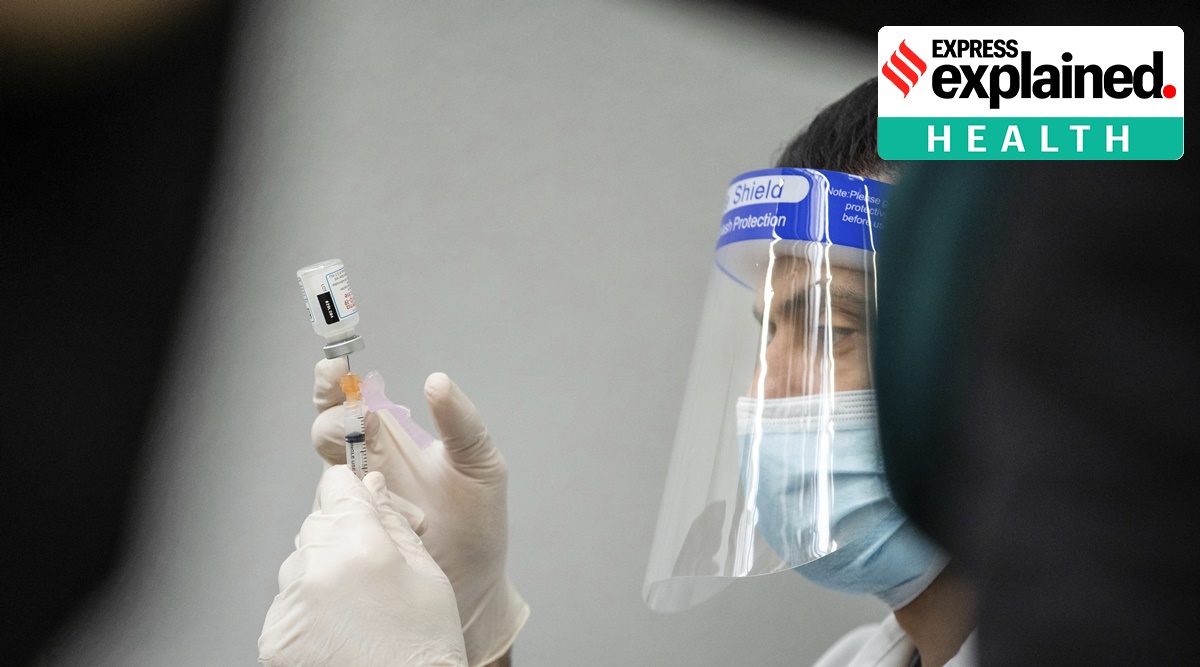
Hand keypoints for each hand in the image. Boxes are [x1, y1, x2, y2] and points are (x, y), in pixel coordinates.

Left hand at [259, 466, 466, 666]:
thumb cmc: (425, 648)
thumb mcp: (426, 575)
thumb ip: (392, 523)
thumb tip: (372, 485)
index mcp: (360, 545)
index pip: (336, 486)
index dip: (352, 491)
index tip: (360, 502)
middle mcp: (316, 569)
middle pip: (316, 525)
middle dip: (341, 538)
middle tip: (373, 572)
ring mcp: (290, 606)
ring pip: (299, 565)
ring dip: (322, 575)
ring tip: (359, 611)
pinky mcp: (274, 638)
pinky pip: (287, 605)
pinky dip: (308, 612)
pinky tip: (339, 632)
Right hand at [312, 358, 528, 665]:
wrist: (476, 586)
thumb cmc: (477, 523)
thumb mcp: (481, 463)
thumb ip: (462, 423)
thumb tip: (436, 380)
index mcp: (391, 441)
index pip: (350, 402)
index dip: (335, 383)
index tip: (334, 367)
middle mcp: (365, 469)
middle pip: (327, 433)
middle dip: (333, 420)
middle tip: (355, 421)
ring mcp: (356, 504)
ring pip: (325, 474)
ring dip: (340, 466)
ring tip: (374, 471)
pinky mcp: (351, 539)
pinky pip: (328, 519)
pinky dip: (342, 510)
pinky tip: (368, 510)